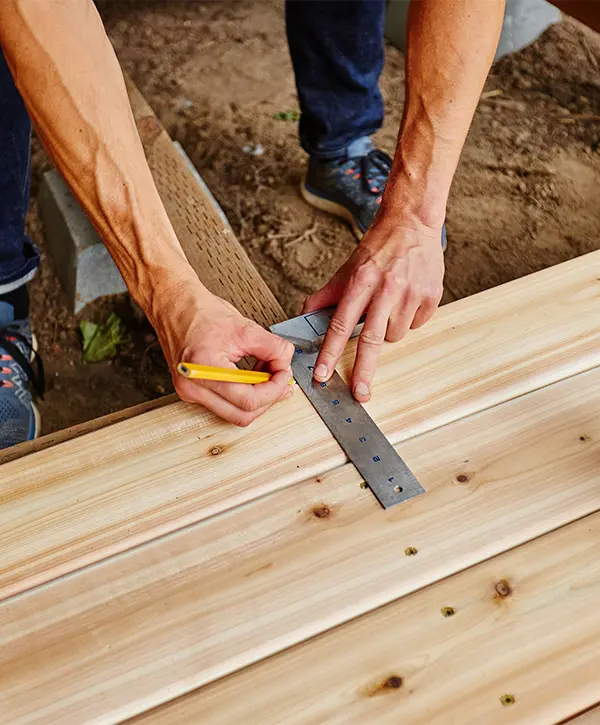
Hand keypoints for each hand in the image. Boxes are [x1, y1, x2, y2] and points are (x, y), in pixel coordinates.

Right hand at [147, 274, 294, 426]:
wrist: (175, 307)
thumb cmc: (200, 313)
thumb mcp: (244, 327)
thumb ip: (273, 348)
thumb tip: (286, 363)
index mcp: (204, 370)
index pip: (248, 399)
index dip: (274, 390)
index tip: (284, 374)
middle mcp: (193, 387)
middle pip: (243, 415)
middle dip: (268, 398)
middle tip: (280, 378)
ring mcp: (190, 393)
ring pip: (235, 414)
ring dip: (257, 398)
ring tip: (266, 374)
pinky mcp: (192, 392)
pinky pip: (225, 405)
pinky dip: (243, 395)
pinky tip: (251, 377)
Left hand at [303, 217, 443, 402]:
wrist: (412, 224)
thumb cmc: (378, 249)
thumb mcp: (347, 269)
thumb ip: (326, 295)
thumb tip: (304, 316)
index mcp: (361, 281)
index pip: (340, 324)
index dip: (329, 352)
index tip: (323, 374)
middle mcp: (386, 288)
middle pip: (372, 339)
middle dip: (364, 370)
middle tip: (361, 393)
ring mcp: (411, 293)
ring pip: (395, 335)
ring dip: (388, 330)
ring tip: (389, 306)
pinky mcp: (431, 296)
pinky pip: (416, 325)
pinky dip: (409, 319)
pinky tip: (407, 300)